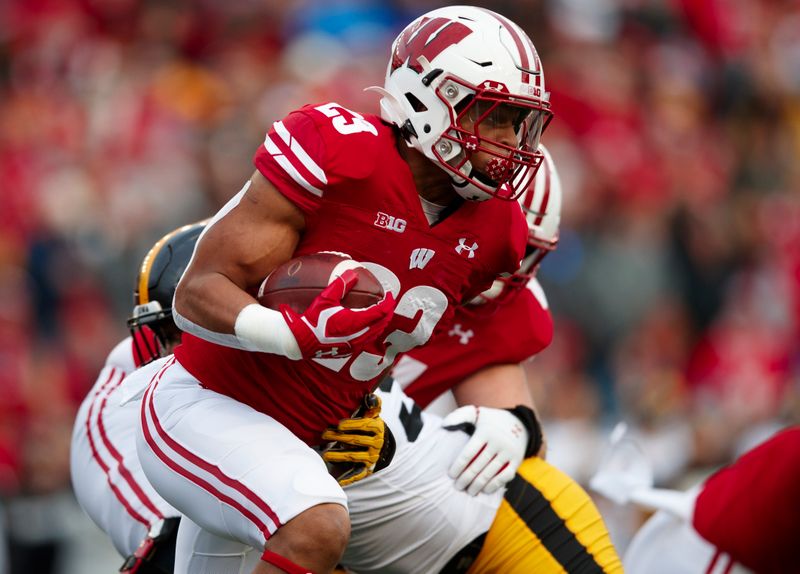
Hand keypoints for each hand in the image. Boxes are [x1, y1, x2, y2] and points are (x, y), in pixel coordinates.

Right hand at [280, 269, 394, 359]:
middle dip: (388, 312)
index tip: (390, 295)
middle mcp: (359, 335)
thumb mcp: (326, 298)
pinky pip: (368, 340)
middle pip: (382, 323)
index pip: (381, 312)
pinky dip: (373, 331)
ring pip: (376, 333)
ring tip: (381, 313)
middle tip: (388, 303)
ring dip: (381, 322)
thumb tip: (352, 273)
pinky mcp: (349, 350)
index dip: (388, 303)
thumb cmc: (314, 320)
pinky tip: (368, 327)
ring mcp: (355, 345)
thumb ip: (340, 285)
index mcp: (356, 322)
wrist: (302, 341)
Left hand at [321, 394, 395, 485]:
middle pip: (356, 440)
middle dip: (339, 437)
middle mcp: (376, 443)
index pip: (364, 426)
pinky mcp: (366, 469)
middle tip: (324, 435)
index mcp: (377, 428)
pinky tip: (336, 479)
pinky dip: (347, 478)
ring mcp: (371, 457)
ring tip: (325, 454)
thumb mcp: (372, 415)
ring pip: (353, 456)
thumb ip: (372, 405)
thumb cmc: (370, 426)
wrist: (379, 445)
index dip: (352, 425)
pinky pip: (356, 474)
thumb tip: (370, 397)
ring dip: (339, 455)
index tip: (339, 424)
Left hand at [442, 405, 527, 495]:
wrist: (518, 422)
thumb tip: (444, 426)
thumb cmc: (488, 421)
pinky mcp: (517, 460)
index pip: (468, 453)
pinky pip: (505, 476)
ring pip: (490, 473)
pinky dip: (494, 485)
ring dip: (478, 485)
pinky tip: (485, 491)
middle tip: (457, 487)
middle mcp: (498, 442)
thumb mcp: (475, 413)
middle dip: (466, 479)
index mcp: (485, 432)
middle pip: (478, 466)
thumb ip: (458, 416)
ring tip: (469, 492)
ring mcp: (508, 452)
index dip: (458, 466)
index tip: (451, 475)